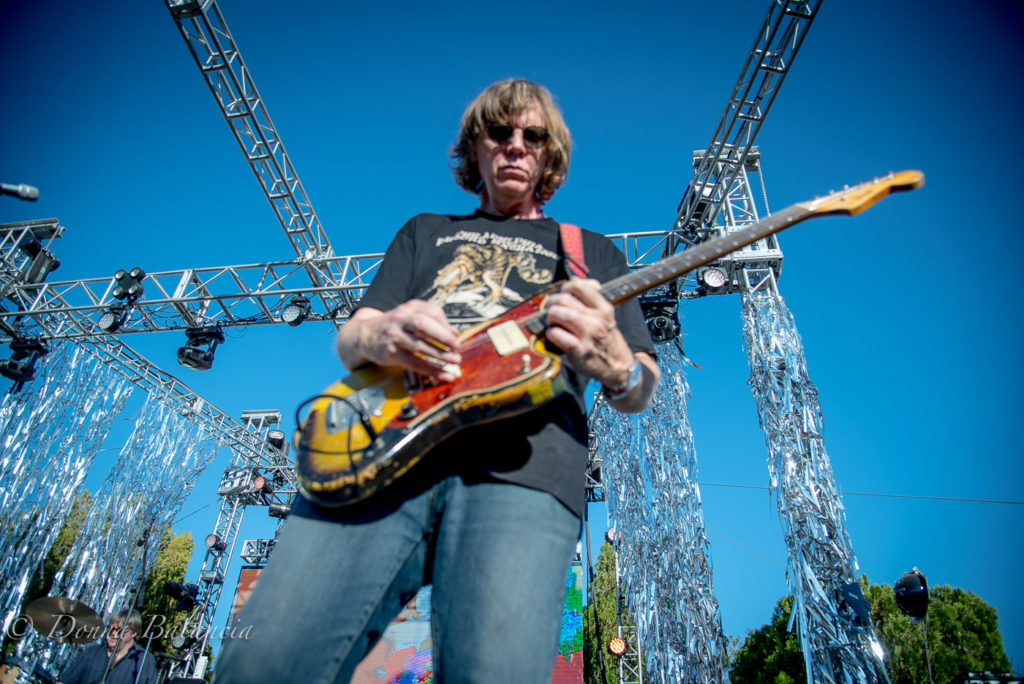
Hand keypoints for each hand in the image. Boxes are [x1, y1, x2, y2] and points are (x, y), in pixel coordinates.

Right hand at [338, 301, 461, 381]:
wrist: (365, 335)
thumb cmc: (395, 326)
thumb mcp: (410, 316)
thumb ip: (432, 321)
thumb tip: (455, 333)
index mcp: (408, 308)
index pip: (431, 312)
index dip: (445, 324)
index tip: (455, 336)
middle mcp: (400, 319)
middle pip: (423, 325)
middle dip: (443, 336)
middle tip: (457, 347)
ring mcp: (394, 336)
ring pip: (419, 345)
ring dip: (440, 355)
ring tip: (455, 360)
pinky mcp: (391, 353)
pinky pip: (414, 363)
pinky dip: (432, 370)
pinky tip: (444, 375)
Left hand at [542, 278, 636, 386]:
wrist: (617, 366)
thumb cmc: (607, 339)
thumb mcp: (605, 316)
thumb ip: (591, 298)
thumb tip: (574, 280)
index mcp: (604, 309)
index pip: (580, 286)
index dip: (565, 287)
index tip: (563, 294)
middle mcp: (597, 320)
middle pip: (564, 299)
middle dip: (552, 302)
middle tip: (551, 309)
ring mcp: (587, 335)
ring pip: (558, 313)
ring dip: (550, 316)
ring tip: (552, 321)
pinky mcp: (578, 350)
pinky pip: (556, 334)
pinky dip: (550, 333)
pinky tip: (554, 335)